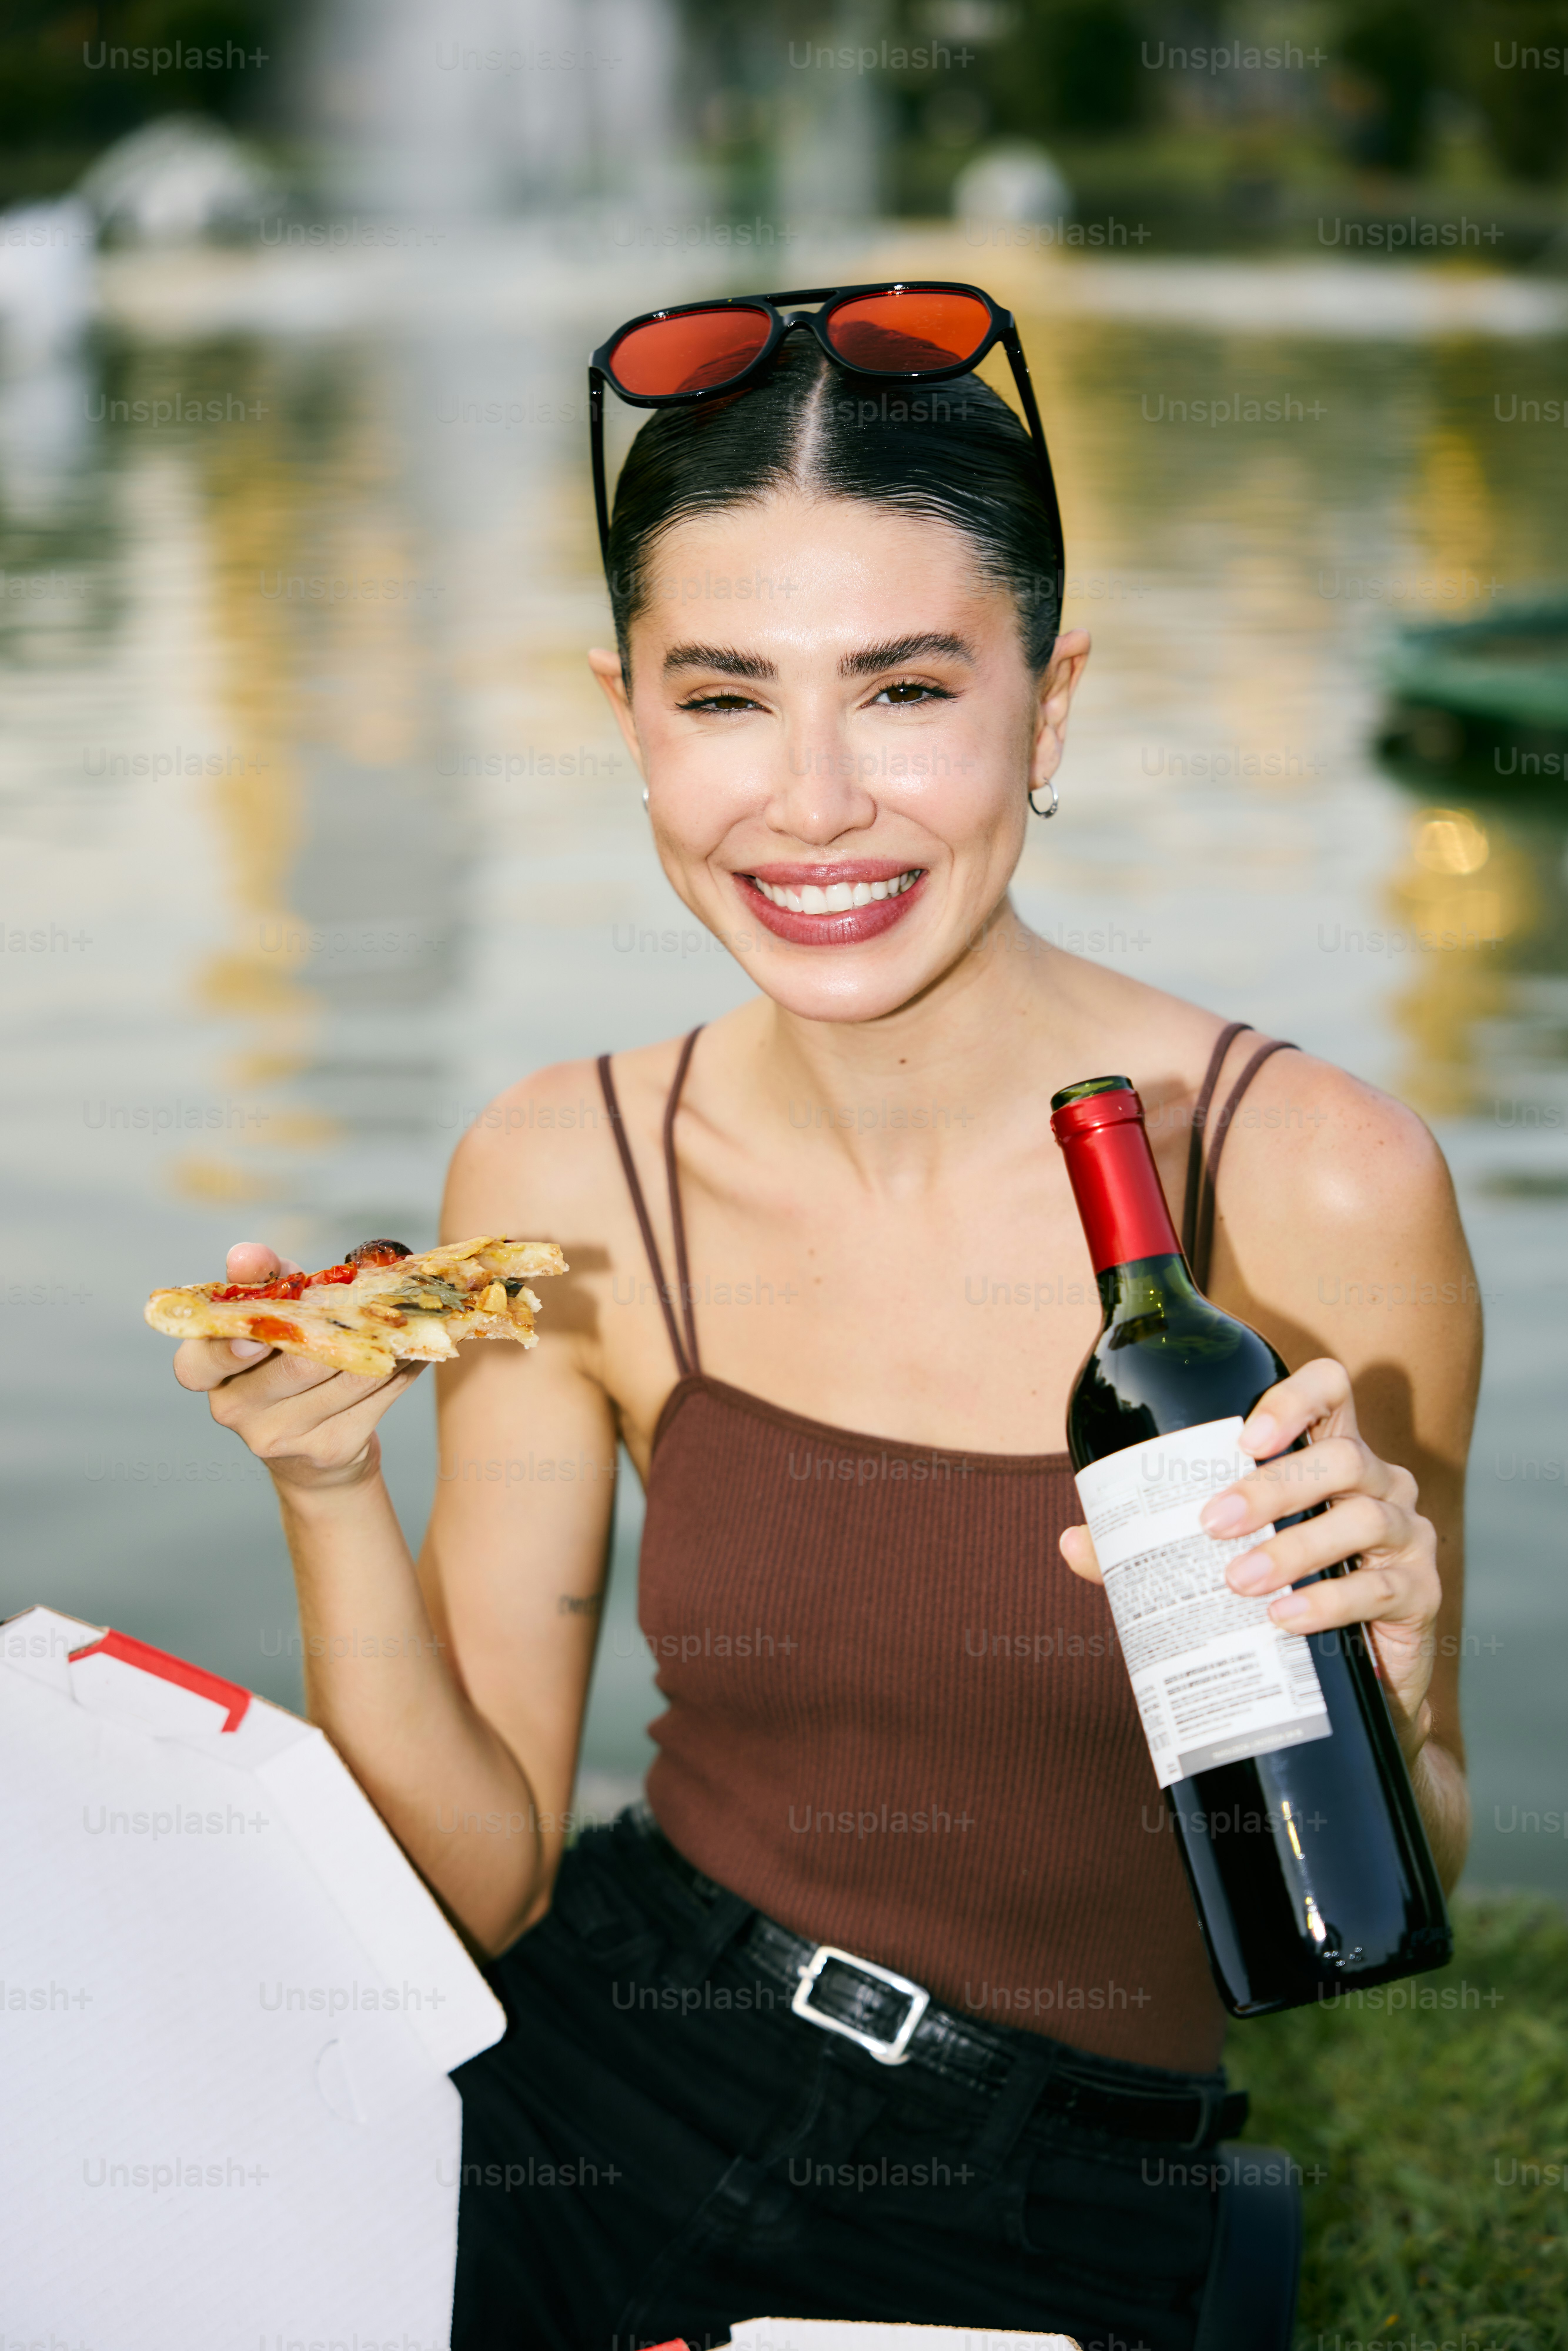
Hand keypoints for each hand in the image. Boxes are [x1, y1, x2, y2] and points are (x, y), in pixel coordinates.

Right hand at [172, 1241, 423, 1492]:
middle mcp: (235, 1410)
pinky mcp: (327, 1449)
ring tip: (406, 1318)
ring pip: (346, 1378)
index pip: (196, 1366)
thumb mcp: (272, 1314)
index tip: (252, 1339)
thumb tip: (246, 1256)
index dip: (223, 1352)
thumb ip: (262, 1280)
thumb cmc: (285, 1360)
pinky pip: (375, 1397)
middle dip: (343, 1329)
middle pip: (296, 1365)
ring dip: (383, 1344)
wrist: (311, 1455)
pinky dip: (400, 1369)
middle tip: (377, 1302)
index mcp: (206, 1372)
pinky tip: (414, 1350)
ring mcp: (280, 1436)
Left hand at [1059, 1357, 1442, 1766]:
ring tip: (1238, 1581)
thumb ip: (1149, 1550)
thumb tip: (1072, 1541)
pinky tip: (1285, 1618)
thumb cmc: (1276, 1600)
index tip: (1245, 1437)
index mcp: (1328, 1455)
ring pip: (1360, 1518)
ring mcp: (1406, 1536)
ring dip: (1294, 1547)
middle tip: (1212, 1524)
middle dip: (1271, 1487)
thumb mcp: (1218, 1564)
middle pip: (1339, 1457)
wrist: (1345, 1690)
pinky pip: (1380, 1588)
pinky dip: (1329, 1601)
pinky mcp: (1420, 1593)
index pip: (1330, 1390)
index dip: (1295, 1398)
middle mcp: (1378, 1483)